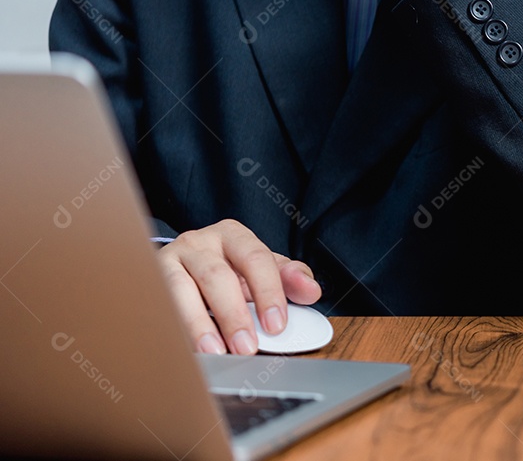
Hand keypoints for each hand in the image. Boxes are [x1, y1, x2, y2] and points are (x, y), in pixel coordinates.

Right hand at [157, 219, 321, 354]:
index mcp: (232, 235)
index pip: (255, 258)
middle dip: (233, 315)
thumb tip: (312, 290)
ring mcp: (168, 260)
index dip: (269, 292)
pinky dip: (171, 327)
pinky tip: (184, 348)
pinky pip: (157, 305)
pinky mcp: (146, 281)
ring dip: (198, 324)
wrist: (183, 265)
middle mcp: (198, 242)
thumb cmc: (229, 269)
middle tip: (248, 348)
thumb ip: (290, 278)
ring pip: (179, 290)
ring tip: (215, 352)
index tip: (276, 325)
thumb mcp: (262, 270)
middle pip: (216, 276)